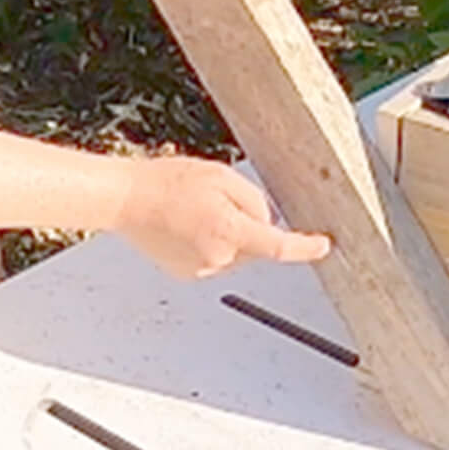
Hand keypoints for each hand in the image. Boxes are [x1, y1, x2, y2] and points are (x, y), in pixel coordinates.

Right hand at [116, 156, 331, 279]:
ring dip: (226, 234)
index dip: (305, 247)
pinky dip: (208, 242)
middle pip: (254, 245)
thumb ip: (252, 199)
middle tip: (216, 201)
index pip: (280, 246)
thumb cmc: (167, 183)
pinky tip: (185, 225)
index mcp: (230, 232)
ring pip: (234, 252)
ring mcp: (201, 269)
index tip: (323, 246)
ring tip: (193, 211)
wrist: (125, 200)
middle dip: (248, 225)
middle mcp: (218, 258)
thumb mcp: (220, 176)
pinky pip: (213, 257)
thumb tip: (265, 221)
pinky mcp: (187, 273)